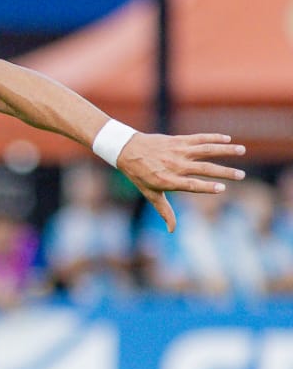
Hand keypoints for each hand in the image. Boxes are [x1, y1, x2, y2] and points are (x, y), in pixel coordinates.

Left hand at [116, 133, 245, 230]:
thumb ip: (165, 211)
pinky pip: (199, 138)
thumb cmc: (140, 175)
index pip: (191, 185)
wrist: (127, 150)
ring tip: (242, 150)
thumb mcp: (150, 195)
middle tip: (241, 175)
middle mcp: (174, 165)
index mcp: (168, 181)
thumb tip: (172, 231)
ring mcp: (177, 151)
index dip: (206, 187)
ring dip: (225, 150)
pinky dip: (213, 137)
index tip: (222, 188)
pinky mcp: (178, 140)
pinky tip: (227, 138)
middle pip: (204, 169)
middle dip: (224, 171)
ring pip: (206, 150)